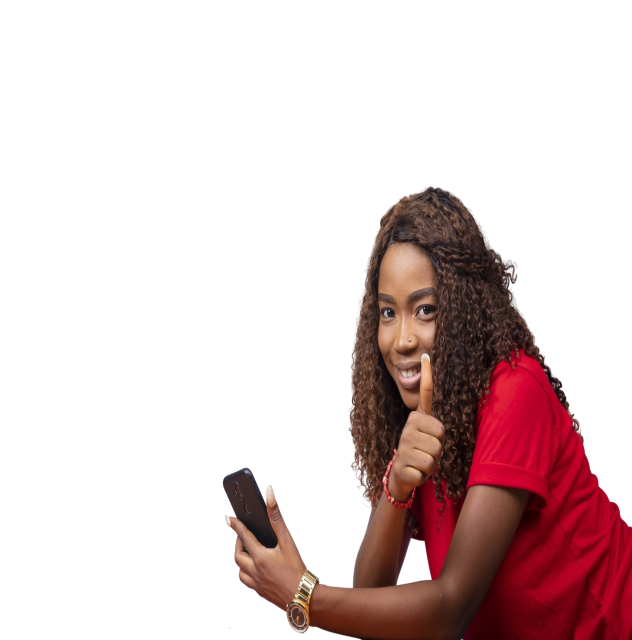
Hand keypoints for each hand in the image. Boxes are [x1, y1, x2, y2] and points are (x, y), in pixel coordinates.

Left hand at [226, 484, 306, 610]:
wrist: (304, 598)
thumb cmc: (298, 570)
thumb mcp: (288, 540)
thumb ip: (277, 517)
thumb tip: (270, 496)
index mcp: (260, 557)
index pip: (243, 536)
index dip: (235, 524)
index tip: (228, 517)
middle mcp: (254, 571)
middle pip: (237, 555)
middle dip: (238, 543)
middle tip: (242, 535)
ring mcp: (256, 584)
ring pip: (239, 570)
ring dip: (240, 559)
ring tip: (248, 551)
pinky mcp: (260, 593)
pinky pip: (246, 582)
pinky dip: (246, 573)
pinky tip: (254, 569)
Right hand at [389, 354, 444, 501]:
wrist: (401, 475)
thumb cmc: (419, 452)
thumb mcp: (427, 437)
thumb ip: (433, 425)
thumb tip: (432, 406)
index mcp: (417, 418)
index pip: (424, 394)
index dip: (426, 375)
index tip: (426, 356)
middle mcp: (408, 426)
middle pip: (441, 437)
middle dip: (439, 451)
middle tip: (427, 453)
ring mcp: (403, 445)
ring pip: (435, 455)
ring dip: (432, 465)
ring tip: (422, 462)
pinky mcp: (402, 464)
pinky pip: (426, 470)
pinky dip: (423, 476)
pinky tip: (415, 472)